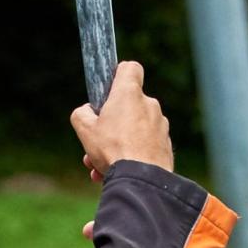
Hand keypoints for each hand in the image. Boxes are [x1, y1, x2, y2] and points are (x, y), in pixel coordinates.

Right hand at [69, 61, 173, 181]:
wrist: (141, 179)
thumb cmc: (113, 149)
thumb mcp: (85, 129)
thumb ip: (82, 114)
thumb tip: (86, 112)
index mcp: (129, 93)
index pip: (130, 68)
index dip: (118, 74)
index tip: (108, 89)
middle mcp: (149, 105)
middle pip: (127, 105)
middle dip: (110, 123)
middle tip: (95, 142)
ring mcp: (160, 125)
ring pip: (134, 130)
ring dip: (117, 144)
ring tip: (100, 165)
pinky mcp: (165, 145)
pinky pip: (144, 145)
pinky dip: (131, 155)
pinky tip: (115, 172)